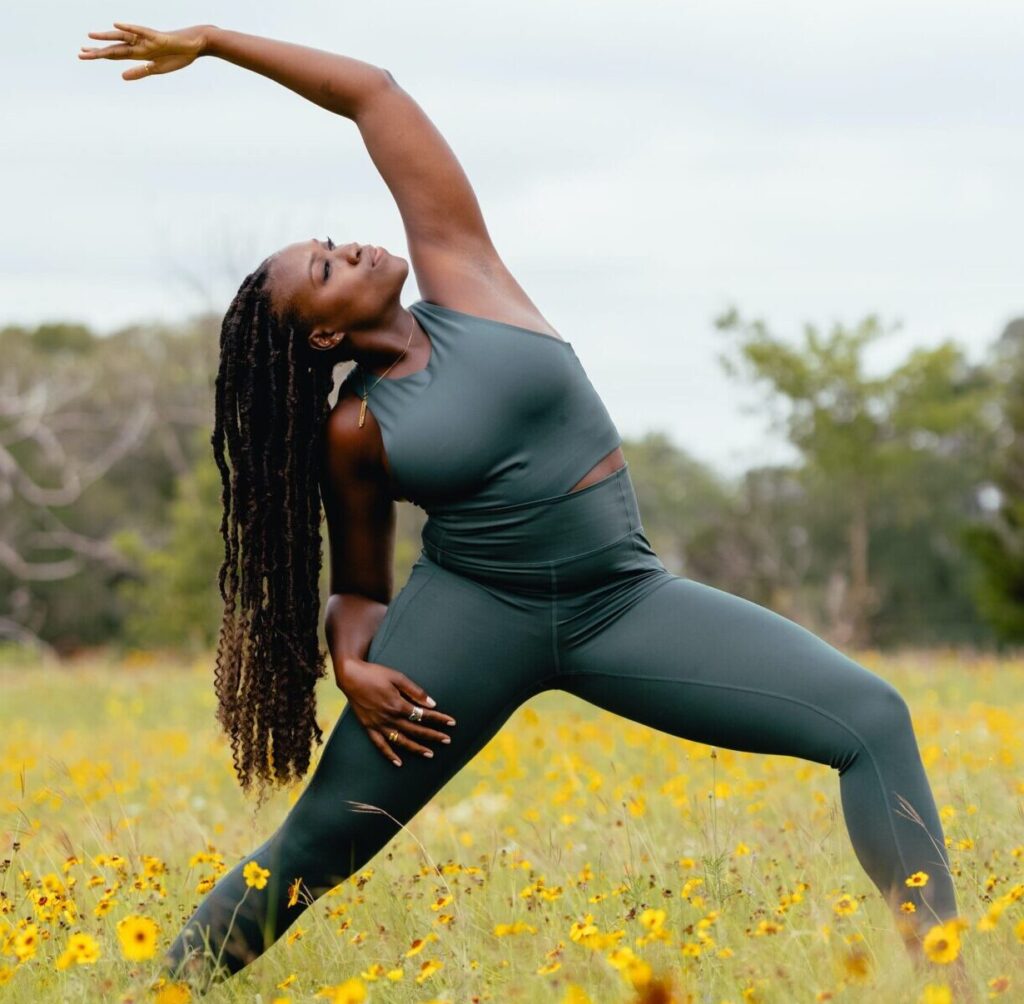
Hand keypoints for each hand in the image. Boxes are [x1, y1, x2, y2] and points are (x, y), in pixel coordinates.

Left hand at [78, 21, 210, 80]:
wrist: (194, 46)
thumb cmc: (177, 56)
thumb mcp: (156, 69)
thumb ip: (139, 72)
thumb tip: (121, 77)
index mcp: (138, 54)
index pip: (114, 54)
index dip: (99, 55)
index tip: (83, 56)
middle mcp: (138, 45)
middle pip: (114, 47)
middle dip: (98, 51)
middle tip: (80, 53)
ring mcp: (146, 40)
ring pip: (122, 37)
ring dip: (107, 37)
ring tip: (91, 36)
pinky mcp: (156, 36)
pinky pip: (139, 31)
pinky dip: (128, 28)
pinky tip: (115, 25)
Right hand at [337, 657, 456, 766]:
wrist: (350, 676)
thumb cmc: (375, 674)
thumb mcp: (398, 677)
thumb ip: (415, 691)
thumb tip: (432, 703)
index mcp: (398, 705)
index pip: (423, 715)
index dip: (439, 719)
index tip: (451, 723)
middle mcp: (389, 717)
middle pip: (415, 730)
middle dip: (433, 736)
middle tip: (447, 740)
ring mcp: (378, 724)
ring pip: (401, 741)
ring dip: (416, 748)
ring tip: (430, 754)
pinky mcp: (368, 727)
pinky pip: (380, 745)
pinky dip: (389, 755)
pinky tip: (399, 763)